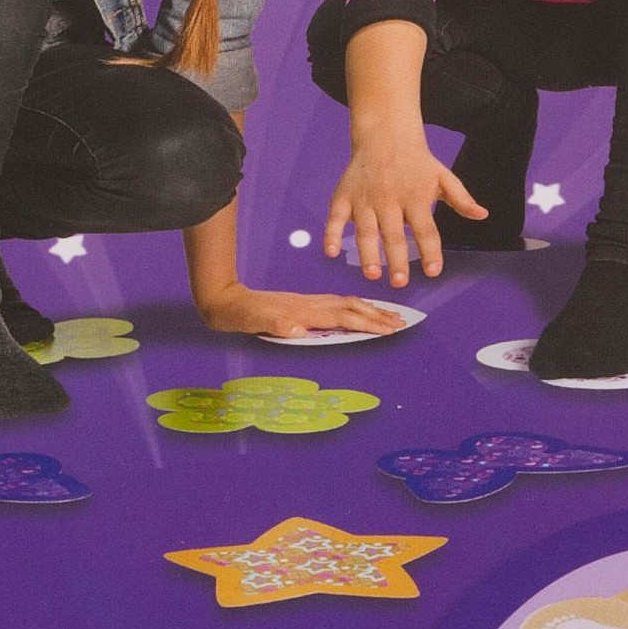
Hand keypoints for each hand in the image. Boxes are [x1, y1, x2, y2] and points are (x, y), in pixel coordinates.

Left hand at [197, 285, 407, 340]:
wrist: (224, 299)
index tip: (390, 328)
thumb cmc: (239, 315)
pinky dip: (355, 306)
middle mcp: (310, 305)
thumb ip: (275, 325)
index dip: (368, 323)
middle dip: (378, 314)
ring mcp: (308, 302)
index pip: (343, 318)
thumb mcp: (253, 322)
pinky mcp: (304, 303)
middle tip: (403, 321)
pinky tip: (360, 309)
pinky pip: (338, 304)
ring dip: (370, 309)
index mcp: (304, 312)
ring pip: (347, 303)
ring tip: (390, 315)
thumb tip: (296, 329)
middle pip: (352, 307)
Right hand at [323, 135, 484, 288]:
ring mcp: (365, 199)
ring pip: (366, 230)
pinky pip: (336, 218)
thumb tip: (482, 215)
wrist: (386, 133)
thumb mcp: (443, 176)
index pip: (426, 229)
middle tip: (400, 283)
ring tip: (373, 274)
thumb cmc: (417, 161)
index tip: (433, 272)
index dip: (430, 251)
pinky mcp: (344, 195)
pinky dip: (331, 235)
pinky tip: (332, 253)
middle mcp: (390, 199)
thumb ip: (461, 198)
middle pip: (395, 234)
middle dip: (397, 260)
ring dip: (368, 254)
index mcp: (416, 196)